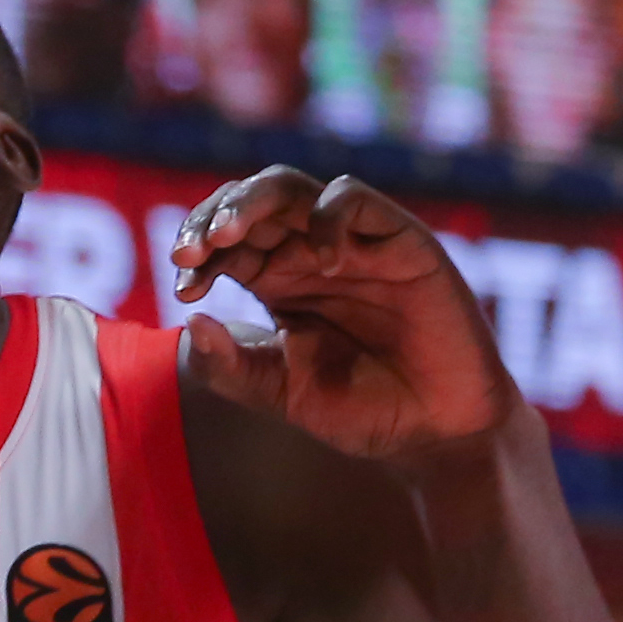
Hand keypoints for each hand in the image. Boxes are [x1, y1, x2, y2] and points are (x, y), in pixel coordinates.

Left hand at [168, 167, 522, 469]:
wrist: (439, 432)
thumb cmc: (366, 411)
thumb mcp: (284, 396)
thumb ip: (234, 370)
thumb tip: (190, 322)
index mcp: (279, 281)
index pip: (226, 240)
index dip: (198, 252)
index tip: (183, 287)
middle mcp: (309, 252)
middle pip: (250, 204)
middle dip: (212, 217)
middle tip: (192, 251)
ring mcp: (353, 242)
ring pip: (291, 188)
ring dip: (251, 202)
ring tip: (227, 235)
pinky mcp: (398, 240)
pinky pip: (353, 201)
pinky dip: (328, 218)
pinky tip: (321, 261)